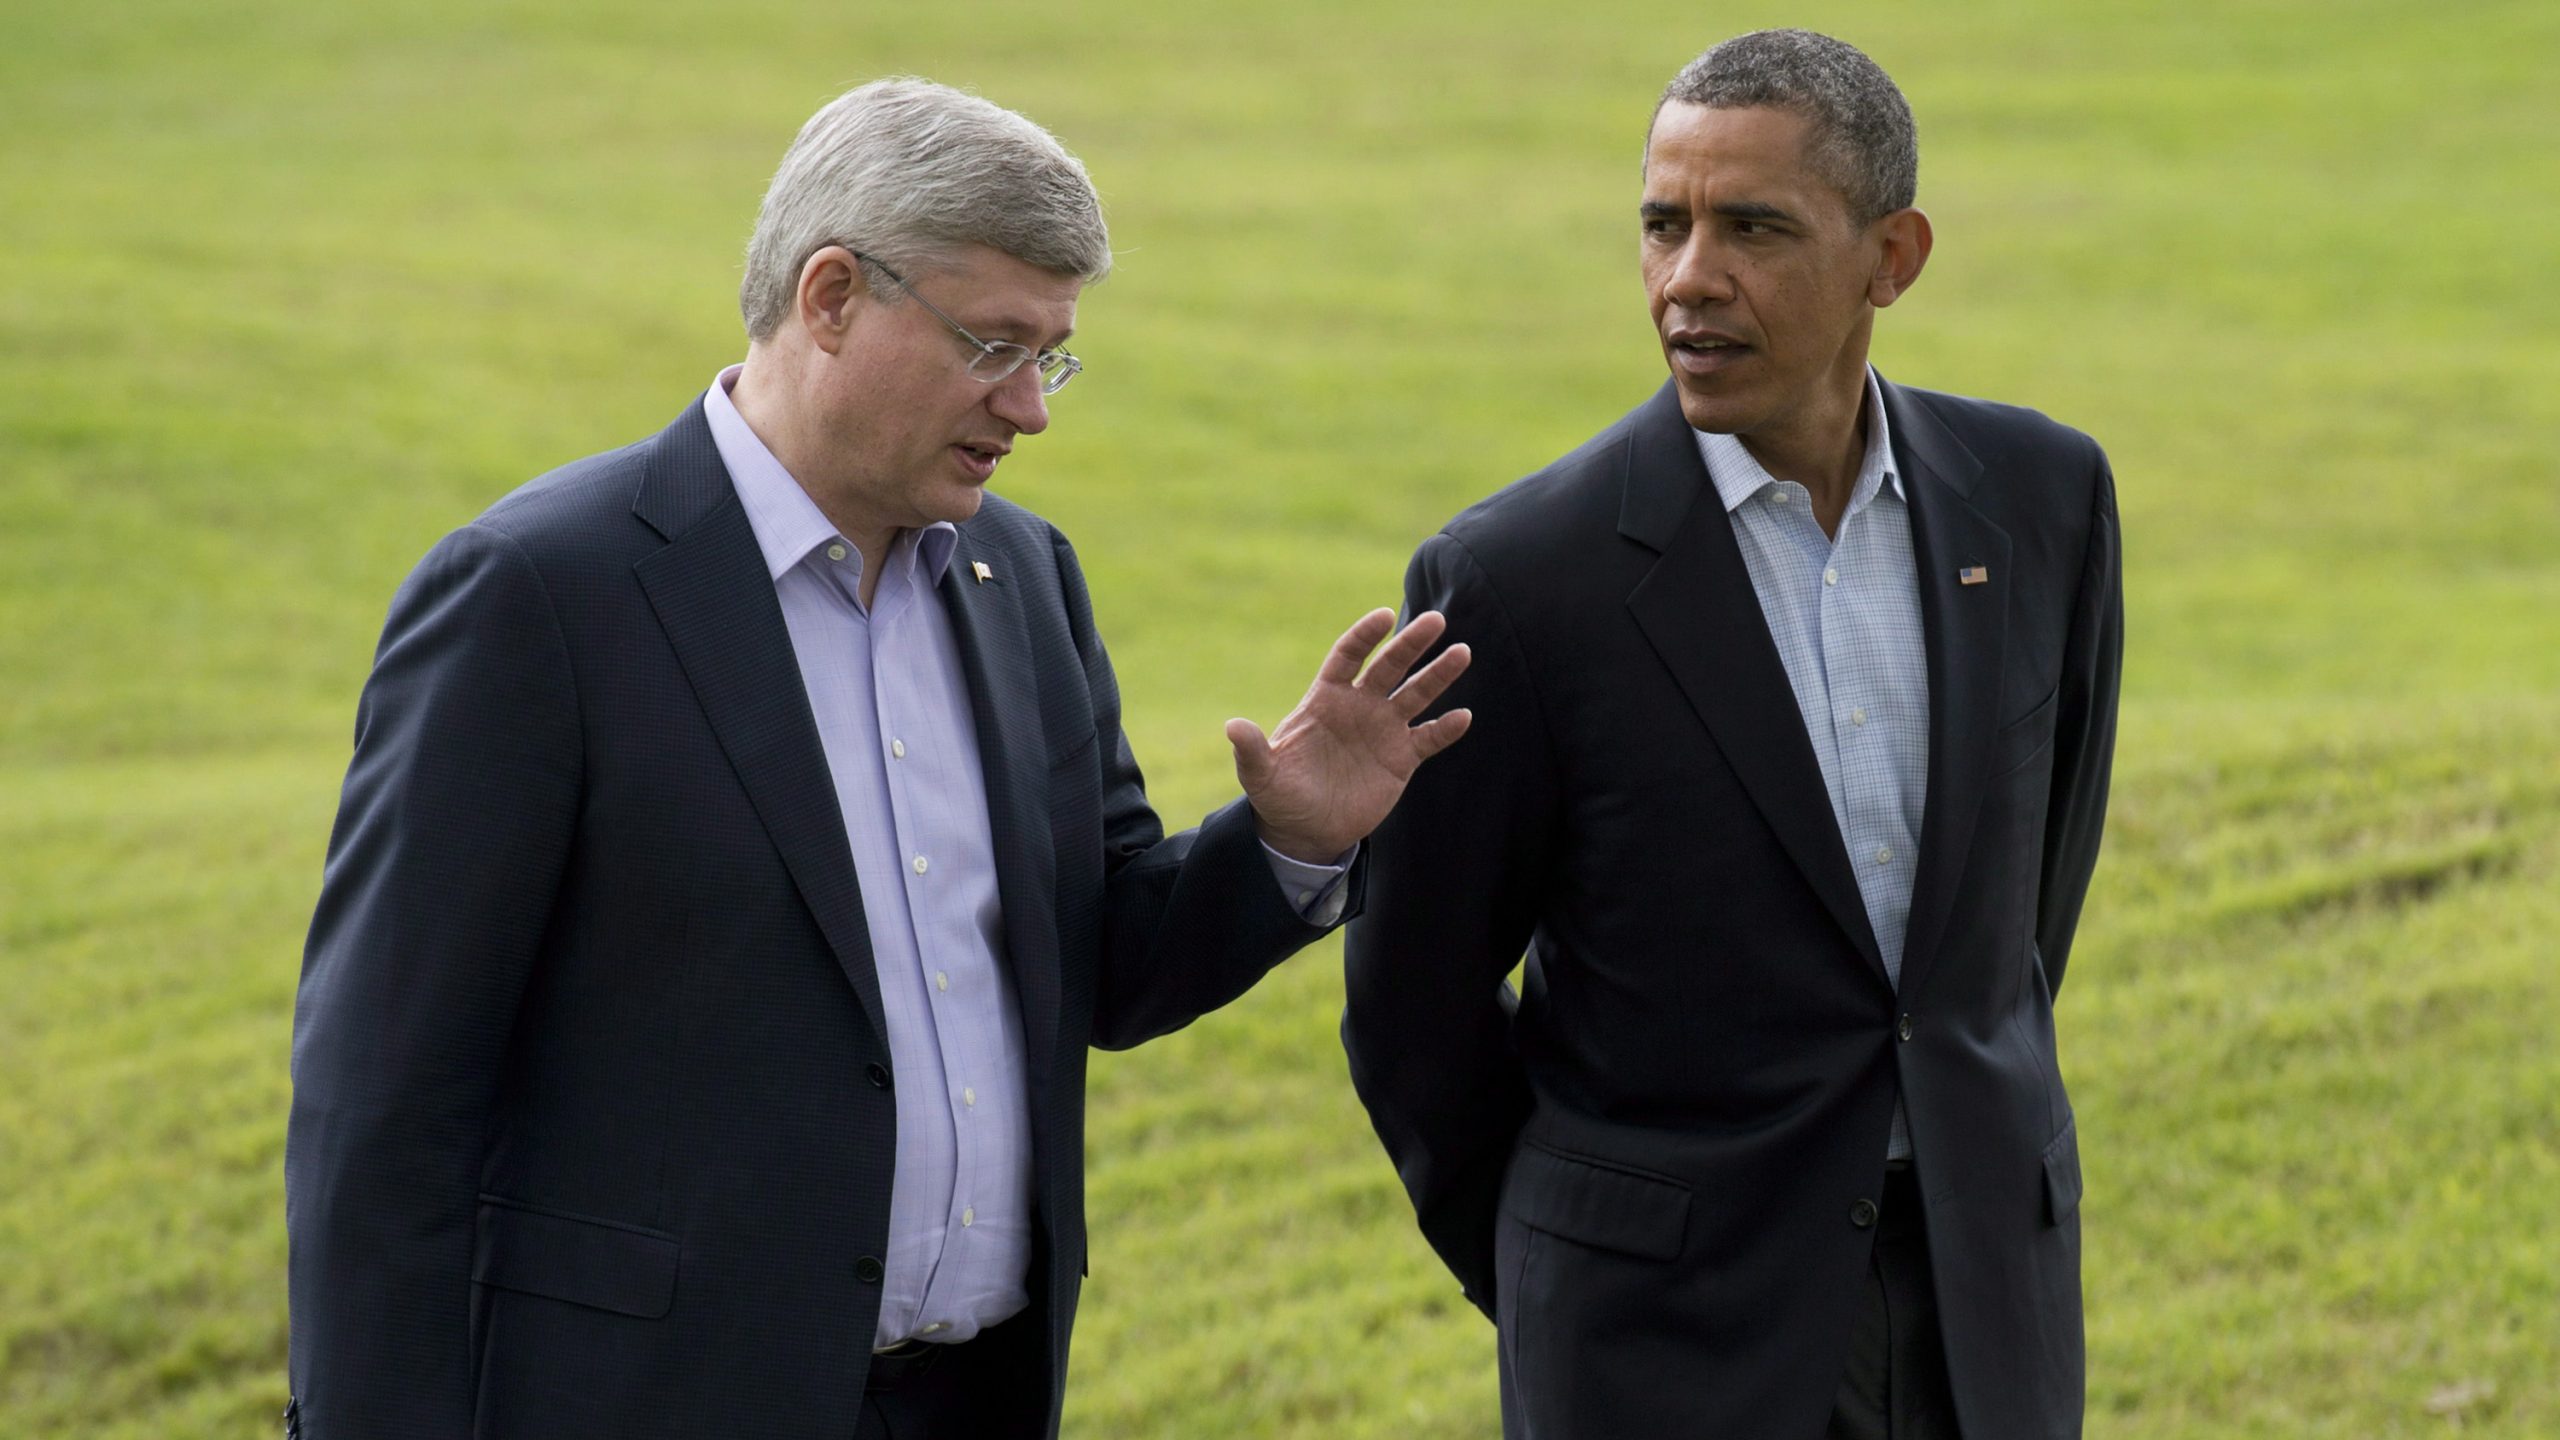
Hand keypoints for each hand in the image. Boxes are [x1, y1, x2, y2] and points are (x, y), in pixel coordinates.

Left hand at [1226, 608, 1473, 863]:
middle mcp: (1359, 707)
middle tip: (1436, 620)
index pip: (1348, 657)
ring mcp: (1383, 730)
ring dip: (1438, 675)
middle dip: (1411, 643)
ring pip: (1416, 694)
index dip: (1364, 636)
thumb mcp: (1261, 775)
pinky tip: (1464, 716)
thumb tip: (1233, 726)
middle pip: (1389, 666)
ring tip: (1462, 653)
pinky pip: (1428, 738)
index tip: (1384, 617)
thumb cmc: (1280, 796)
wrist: (1306, 830)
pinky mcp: (1401, 759)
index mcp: (1326, 699)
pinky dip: (1446, 728)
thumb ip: (1252, 750)